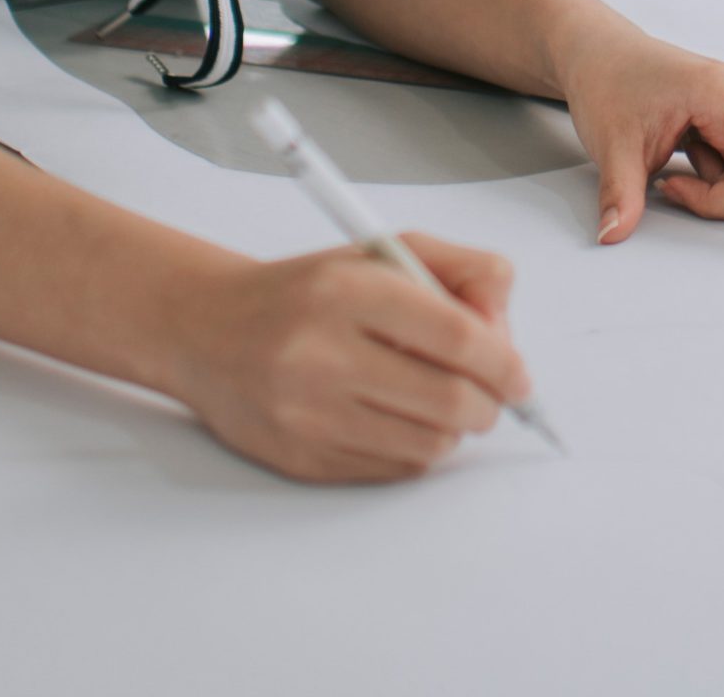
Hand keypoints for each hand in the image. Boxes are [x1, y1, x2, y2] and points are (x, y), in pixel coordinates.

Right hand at [168, 235, 531, 482]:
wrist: (206, 329)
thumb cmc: (303, 291)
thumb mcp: (376, 252)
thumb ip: (455, 269)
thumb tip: (504, 324)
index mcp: (345, 289)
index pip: (457, 335)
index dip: (505, 360)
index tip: (517, 372)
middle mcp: (322, 351)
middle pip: (452, 400)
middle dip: (488, 401)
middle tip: (487, 392)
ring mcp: (309, 413)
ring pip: (430, 444)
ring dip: (452, 427)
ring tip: (435, 399)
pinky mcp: (302, 459)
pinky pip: (396, 471)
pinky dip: (414, 450)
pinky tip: (396, 419)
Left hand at [553, 12, 723, 246]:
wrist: (598, 55)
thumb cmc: (609, 81)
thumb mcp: (611, 142)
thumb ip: (621, 194)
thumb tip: (612, 235)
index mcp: (722, 91)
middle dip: (720, 200)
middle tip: (668, 187)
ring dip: (716, 192)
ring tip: (669, 170)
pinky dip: (714, 184)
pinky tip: (682, 163)